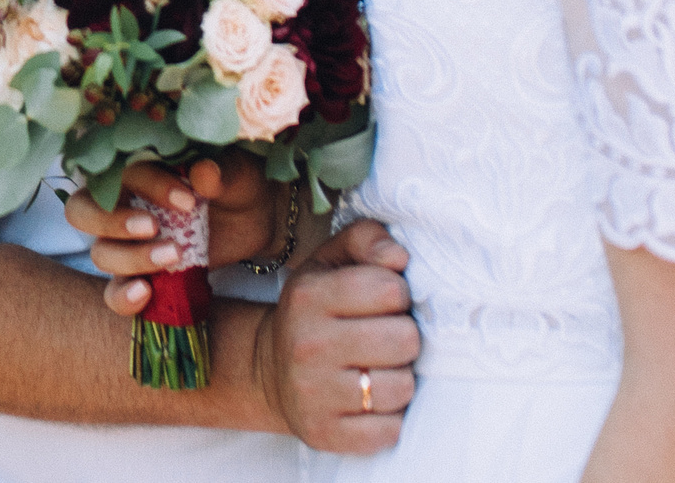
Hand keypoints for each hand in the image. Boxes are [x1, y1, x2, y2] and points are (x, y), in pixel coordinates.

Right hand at [64, 152, 281, 278]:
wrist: (255, 220)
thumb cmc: (236, 184)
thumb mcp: (237, 174)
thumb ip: (221, 172)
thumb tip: (203, 172)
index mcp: (138, 167)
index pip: (122, 172)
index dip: (150, 186)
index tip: (189, 200)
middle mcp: (122, 203)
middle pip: (82, 211)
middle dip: (112, 221)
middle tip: (152, 227)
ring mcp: (126, 243)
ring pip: (100, 252)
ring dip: (131, 258)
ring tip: (174, 256)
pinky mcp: (139, 276)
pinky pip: (113, 292)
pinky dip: (123, 297)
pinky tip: (146, 294)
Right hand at [251, 221, 417, 454]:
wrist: (271, 371)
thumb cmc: (316, 311)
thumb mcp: (330, 261)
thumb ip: (367, 239)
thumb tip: (399, 256)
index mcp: (308, 296)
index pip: (389, 289)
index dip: (398, 294)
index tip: (385, 302)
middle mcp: (307, 345)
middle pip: (403, 340)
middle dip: (404, 337)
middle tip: (386, 338)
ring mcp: (314, 394)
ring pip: (401, 388)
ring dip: (400, 379)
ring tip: (381, 369)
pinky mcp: (325, 435)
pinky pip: (388, 431)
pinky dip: (389, 418)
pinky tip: (373, 403)